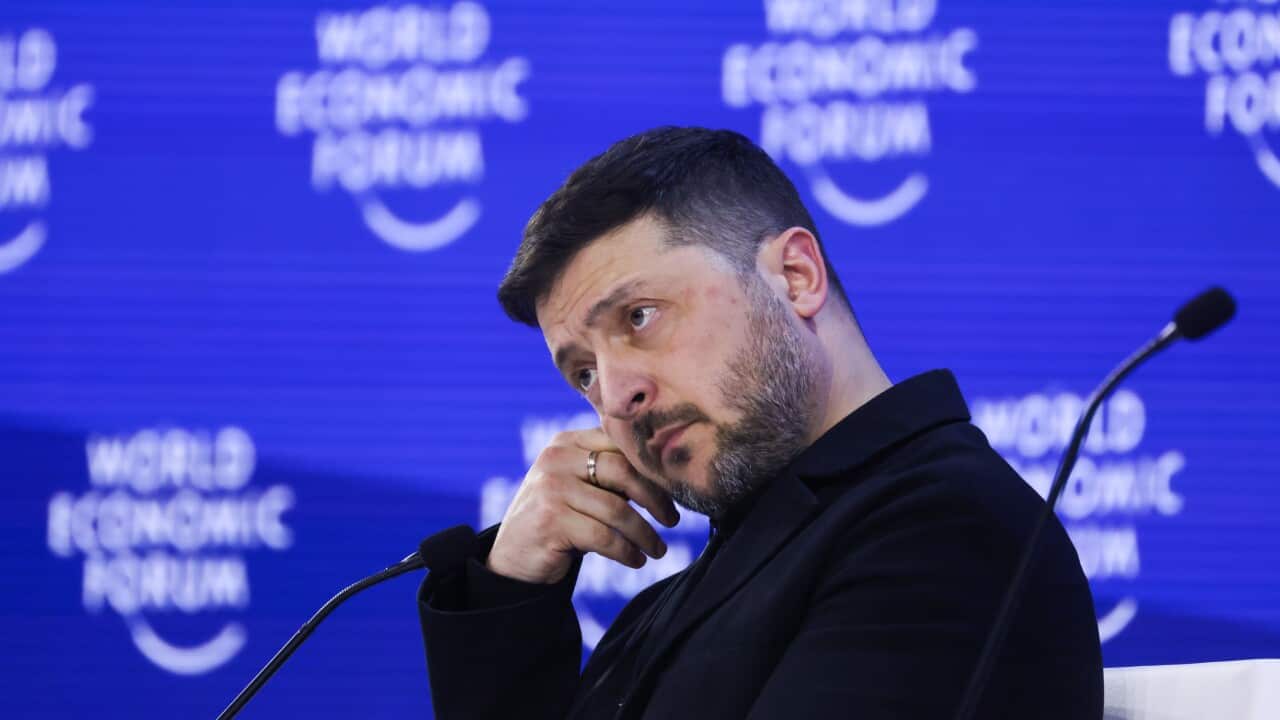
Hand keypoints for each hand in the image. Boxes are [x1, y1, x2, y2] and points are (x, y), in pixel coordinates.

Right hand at [487, 427, 680, 583]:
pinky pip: (604, 536)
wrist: (513, 558)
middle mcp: (555, 458)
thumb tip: (667, 477)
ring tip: (657, 549)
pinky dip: (626, 551)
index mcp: (567, 442)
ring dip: (644, 534)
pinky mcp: (550, 521)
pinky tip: (635, 560)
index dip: (651, 469)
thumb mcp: (580, 486)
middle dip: (655, 499)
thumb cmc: (559, 520)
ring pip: (617, 509)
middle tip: (672, 520)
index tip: (673, 491)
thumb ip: (611, 474)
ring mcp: (550, 488)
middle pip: (623, 471)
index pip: (620, 444)